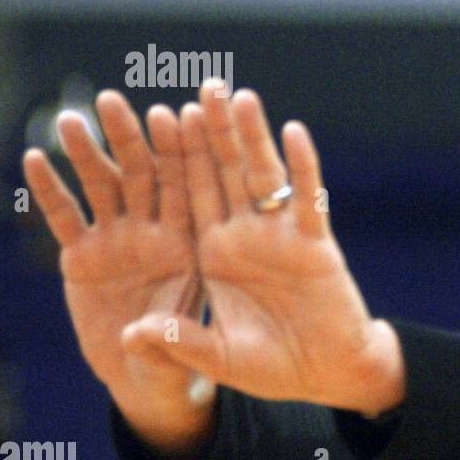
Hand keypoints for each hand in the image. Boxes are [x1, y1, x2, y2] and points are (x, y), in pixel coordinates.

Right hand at [22, 92, 215, 456]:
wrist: (151, 376)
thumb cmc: (184, 359)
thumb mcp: (183, 352)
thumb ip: (168, 339)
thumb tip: (142, 335)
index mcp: (192, 244)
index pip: (190, 190)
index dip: (184, 153)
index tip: (177, 112)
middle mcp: (155, 234)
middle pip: (144, 175)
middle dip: (129, 138)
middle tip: (113, 101)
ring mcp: (118, 241)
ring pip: (102, 188)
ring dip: (87, 154)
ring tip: (70, 119)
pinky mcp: (83, 256)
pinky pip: (66, 218)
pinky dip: (50, 192)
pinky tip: (34, 160)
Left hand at [123, 79, 404, 416]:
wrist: (328, 373)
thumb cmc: (275, 366)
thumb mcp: (220, 356)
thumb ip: (180, 343)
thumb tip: (131, 335)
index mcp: (213, 254)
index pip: (188, 197)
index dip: (175, 159)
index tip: (158, 118)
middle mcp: (244, 236)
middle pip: (223, 174)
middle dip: (211, 131)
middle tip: (200, 86)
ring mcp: (280, 235)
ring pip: (262, 175)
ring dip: (251, 136)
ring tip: (239, 95)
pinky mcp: (315, 243)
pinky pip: (308, 198)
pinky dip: (302, 165)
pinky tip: (293, 132)